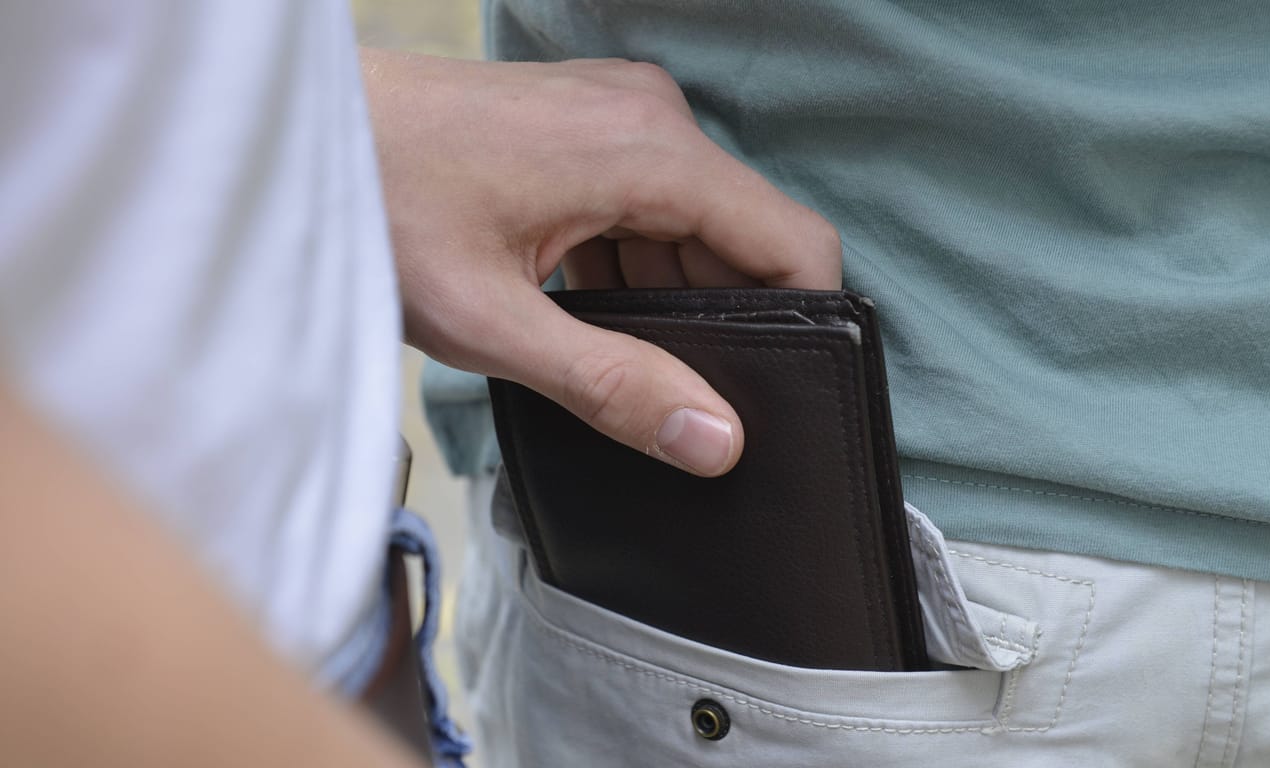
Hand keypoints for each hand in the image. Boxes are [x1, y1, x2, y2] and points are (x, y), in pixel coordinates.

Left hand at [363, 51, 840, 475]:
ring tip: (606, 351)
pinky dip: (630, 263)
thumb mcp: (492, 322)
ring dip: (668, 295)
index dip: (805, 321)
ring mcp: (616, 113)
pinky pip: (646, 203)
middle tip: (675, 393)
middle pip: (741, 236)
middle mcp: (648, 116)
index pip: (790, 241)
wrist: (294, 135)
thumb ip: (613, 384)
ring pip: (691, 224)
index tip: (786, 391)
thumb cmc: (375, 207)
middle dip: (726, 318)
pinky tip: (580, 310)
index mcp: (647, 150)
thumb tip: (716, 439)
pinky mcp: (584, 125)